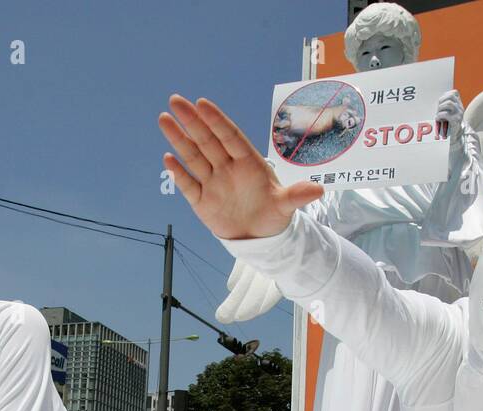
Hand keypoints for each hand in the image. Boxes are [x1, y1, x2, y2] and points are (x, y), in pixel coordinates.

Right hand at [159, 94, 322, 240]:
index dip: (216, 121)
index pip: (230, 137)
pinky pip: (188, 185)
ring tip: (164, 119)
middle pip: (207, 140)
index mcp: (248, 162)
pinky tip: (168, 158)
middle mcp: (228, 167)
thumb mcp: (286, 206)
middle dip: (192, 121)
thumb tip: (318, 191)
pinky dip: (178, 173)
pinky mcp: (202, 200)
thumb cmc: (273, 214)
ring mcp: (213, 182)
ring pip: (194, 157)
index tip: (202, 103)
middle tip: (176, 100)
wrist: (259, 238)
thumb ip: (297, 196)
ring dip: (179, 139)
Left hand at [436, 88, 463, 136]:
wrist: (455, 137)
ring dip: (440, 108)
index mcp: (459, 104)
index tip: (440, 102)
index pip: (454, 93)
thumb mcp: (448, 113)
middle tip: (437, 109)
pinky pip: (446, 114)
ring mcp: (459, 113)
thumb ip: (445, 106)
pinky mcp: (456, 120)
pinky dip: (439, 116)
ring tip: (438, 115)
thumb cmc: (448, 125)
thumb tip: (436, 101)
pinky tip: (438, 120)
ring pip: (449, 103)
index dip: (445, 95)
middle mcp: (460, 107)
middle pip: (450, 96)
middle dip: (441, 101)